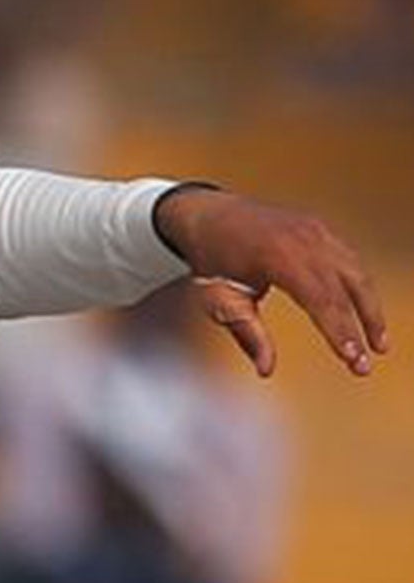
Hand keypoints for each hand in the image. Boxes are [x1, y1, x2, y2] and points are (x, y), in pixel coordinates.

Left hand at [154, 186, 387, 376]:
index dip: (339, 332)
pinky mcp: (320, 228)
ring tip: (377, 341)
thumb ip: (247, 334)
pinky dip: (361, 287)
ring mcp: (315, 230)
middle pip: (346, 289)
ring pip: (357, 272)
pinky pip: (350, 260)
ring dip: (371, 308)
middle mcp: (304, 238)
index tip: (352, 359)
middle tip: (366, 362)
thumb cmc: (210, 256)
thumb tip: (265, 368)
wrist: (205, 214)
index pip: (321, 300)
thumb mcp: (220, 301)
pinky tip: (365, 311)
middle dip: (361, 327)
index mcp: (278, 256)